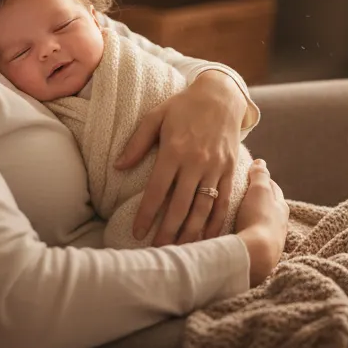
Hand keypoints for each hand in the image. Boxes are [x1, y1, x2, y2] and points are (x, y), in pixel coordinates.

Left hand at [115, 70, 247, 245]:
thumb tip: (118, 166)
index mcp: (174, 150)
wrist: (221, 95)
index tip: (137, 232)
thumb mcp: (156, 116)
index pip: (158, 190)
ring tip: (180, 251)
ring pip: (203, 208)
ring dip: (191, 233)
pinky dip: (216, 222)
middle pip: (180, 205)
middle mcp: (196, 161)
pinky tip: (208, 238)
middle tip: (157, 251)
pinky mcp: (229, 170)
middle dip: (168, 231)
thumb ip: (137, 142)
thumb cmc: (183, 105)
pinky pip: (224, 201)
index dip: (147, 214)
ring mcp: (215, 167)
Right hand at [234, 160, 289, 286]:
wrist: (256, 255)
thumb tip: (261, 161)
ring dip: (254, 220)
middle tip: (246, 196)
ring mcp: (272, 241)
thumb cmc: (259, 219)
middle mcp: (281, 225)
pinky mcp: (261, 255)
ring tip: (240, 216)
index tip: (254, 176)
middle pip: (270, 208)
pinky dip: (249, 234)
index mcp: (282, 207)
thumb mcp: (259, 191)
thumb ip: (260, 176)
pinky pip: (255, 239)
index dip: (264, 181)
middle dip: (261, 201)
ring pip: (263, 225)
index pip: (274, 189)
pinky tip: (241, 235)